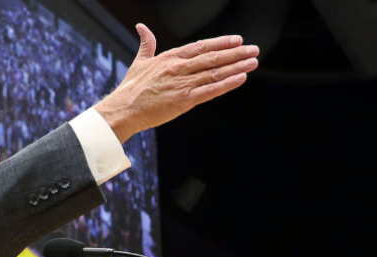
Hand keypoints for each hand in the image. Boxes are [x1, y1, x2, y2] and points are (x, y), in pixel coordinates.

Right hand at [94, 24, 259, 142]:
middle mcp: (178, 69)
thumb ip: (146, 44)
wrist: (123, 110)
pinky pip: (211, 90)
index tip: (237, 40)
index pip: (200, 47)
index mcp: (169, 58)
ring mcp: (182, 84)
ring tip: (253, 62)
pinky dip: (227, 84)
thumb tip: (141, 27)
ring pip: (215, 72)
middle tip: (253, 49)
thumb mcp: (139, 62)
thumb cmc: (130, 89)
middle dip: (236, 53)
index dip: (221, 43)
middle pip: (212, 57)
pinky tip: (241, 78)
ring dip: (237, 67)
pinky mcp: (184, 101)